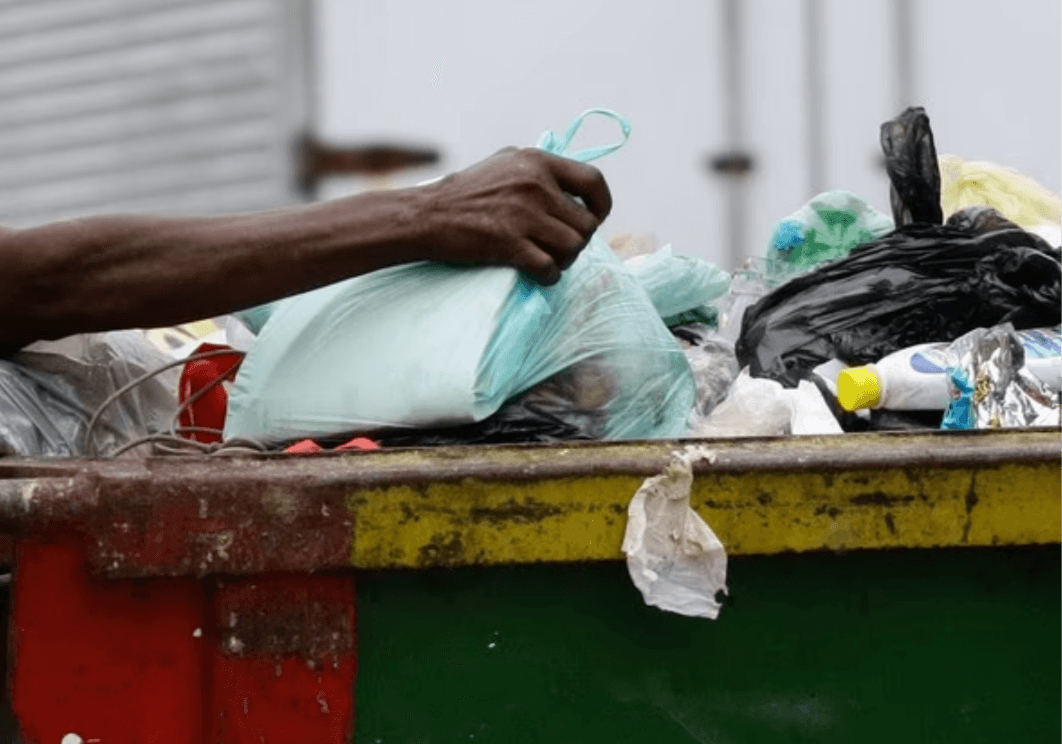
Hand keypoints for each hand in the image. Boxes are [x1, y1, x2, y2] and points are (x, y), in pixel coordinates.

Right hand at [415, 147, 611, 284]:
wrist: (426, 215)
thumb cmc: (464, 191)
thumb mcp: (504, 162)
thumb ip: (538, 168)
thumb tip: (572, 182)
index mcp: (537, 162)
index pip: (594, 182)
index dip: (602, 205)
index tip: (595, 218)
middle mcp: (535, 185)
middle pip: (587, 224)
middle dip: (578, 240)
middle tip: (561, 246)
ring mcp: (523, 215)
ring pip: (574, 247)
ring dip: (566, 260)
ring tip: (550, 260)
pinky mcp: (509, 243)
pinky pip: (551, 268)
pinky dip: (549, 276)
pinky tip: (539, 274)